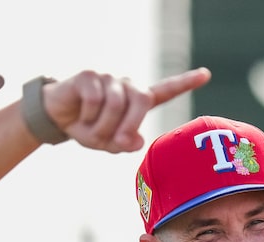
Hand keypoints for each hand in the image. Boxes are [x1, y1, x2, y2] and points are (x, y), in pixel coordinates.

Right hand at [43, 67, 211, 152]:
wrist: (57, 118)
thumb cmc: (87, 128)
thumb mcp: (106, 143)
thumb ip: (123, 144)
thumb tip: (135, 142)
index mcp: (136, 102)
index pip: (164, 91)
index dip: (184, 83)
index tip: (206, 75)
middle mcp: (126, 86)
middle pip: (141, 100)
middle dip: (129, 125)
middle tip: (118, 142)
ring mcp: (109, 79)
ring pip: (115, 104)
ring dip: (101, 126)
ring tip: (91, 131)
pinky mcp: (90, 75)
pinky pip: (94, 99)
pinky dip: (87, 115)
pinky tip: (80, 116)